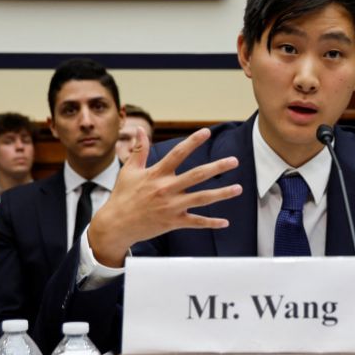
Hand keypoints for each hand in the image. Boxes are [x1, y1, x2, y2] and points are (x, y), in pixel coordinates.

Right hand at [88, 126, 241, 266]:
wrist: (116, 225)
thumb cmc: (123, 196)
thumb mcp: (129, 171)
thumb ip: (138, 150)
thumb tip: (138, 129)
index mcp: (156, 174)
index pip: (178, 153)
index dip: (193, 142)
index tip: (207, 132)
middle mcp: (166, 189)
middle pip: (196, 175)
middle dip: (217, 167)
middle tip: (234, 161)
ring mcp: (171, 206)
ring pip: (202, 198)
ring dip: (222, 194)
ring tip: (238, 188)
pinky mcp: (173, 222)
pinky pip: (196, 222)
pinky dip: (211, 223)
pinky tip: (225, 222)